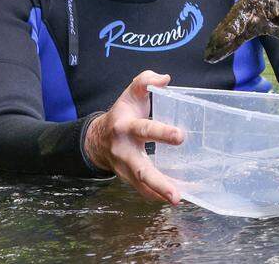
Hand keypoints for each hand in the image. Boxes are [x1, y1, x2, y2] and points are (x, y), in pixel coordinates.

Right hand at [83, 71, 183, 204]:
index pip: (145, 130)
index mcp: (126, 127)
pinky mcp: (129, 178)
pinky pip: (143, 190)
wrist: (98, 138)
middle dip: (158, 181)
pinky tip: (176, 198)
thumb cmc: (123, 112)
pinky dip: (157, 195)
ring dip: (159, 193)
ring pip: (141, 184)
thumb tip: (165, 79)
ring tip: (178, 200)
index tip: (180, 136)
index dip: (162, 133)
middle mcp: (124, 151)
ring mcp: (125, 168)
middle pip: (141, 169)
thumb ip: (146, 81)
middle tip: (176, 192)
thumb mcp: (131, 92)